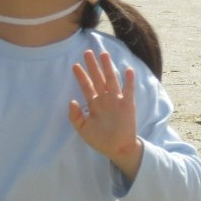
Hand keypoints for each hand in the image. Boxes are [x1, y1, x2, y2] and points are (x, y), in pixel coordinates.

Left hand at [69, 49, 142, 180]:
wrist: (117, 148)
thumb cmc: (100, 139)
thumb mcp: (82, 129)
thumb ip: (76, 116)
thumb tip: (72, 100)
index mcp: (94, 104)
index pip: (86, 86)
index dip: (81, 76)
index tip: (75, 65)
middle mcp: (105, 99)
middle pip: (98, 78)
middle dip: (93, 66)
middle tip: (87, 52)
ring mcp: (117, 100)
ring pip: (111, 80)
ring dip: (108, 67)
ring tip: (104, 54)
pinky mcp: (128, 104)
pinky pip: (129, 90)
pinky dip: (129, 81)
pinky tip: (128, 70)